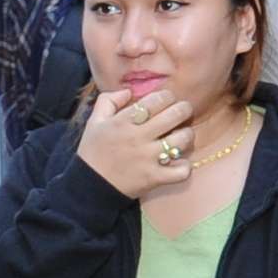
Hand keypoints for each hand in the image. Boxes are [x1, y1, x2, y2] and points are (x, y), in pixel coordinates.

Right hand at [76, 81, 195, 197]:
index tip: (167, 100)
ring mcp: (148, 158)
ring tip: (181, 137)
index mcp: (124, 121)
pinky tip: (177, 163)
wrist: (90, 186)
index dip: (168, 96)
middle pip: (175, 115)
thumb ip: (108, 100)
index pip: (157, 99)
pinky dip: (184, 166)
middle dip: (184, 110)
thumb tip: (129, 92)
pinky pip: (181, 170)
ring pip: (182, 139)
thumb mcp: (94, 121)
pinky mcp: (155, 178)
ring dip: (186, 135)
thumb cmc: (93, 152)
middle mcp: (138, 137)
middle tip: (182, 113)